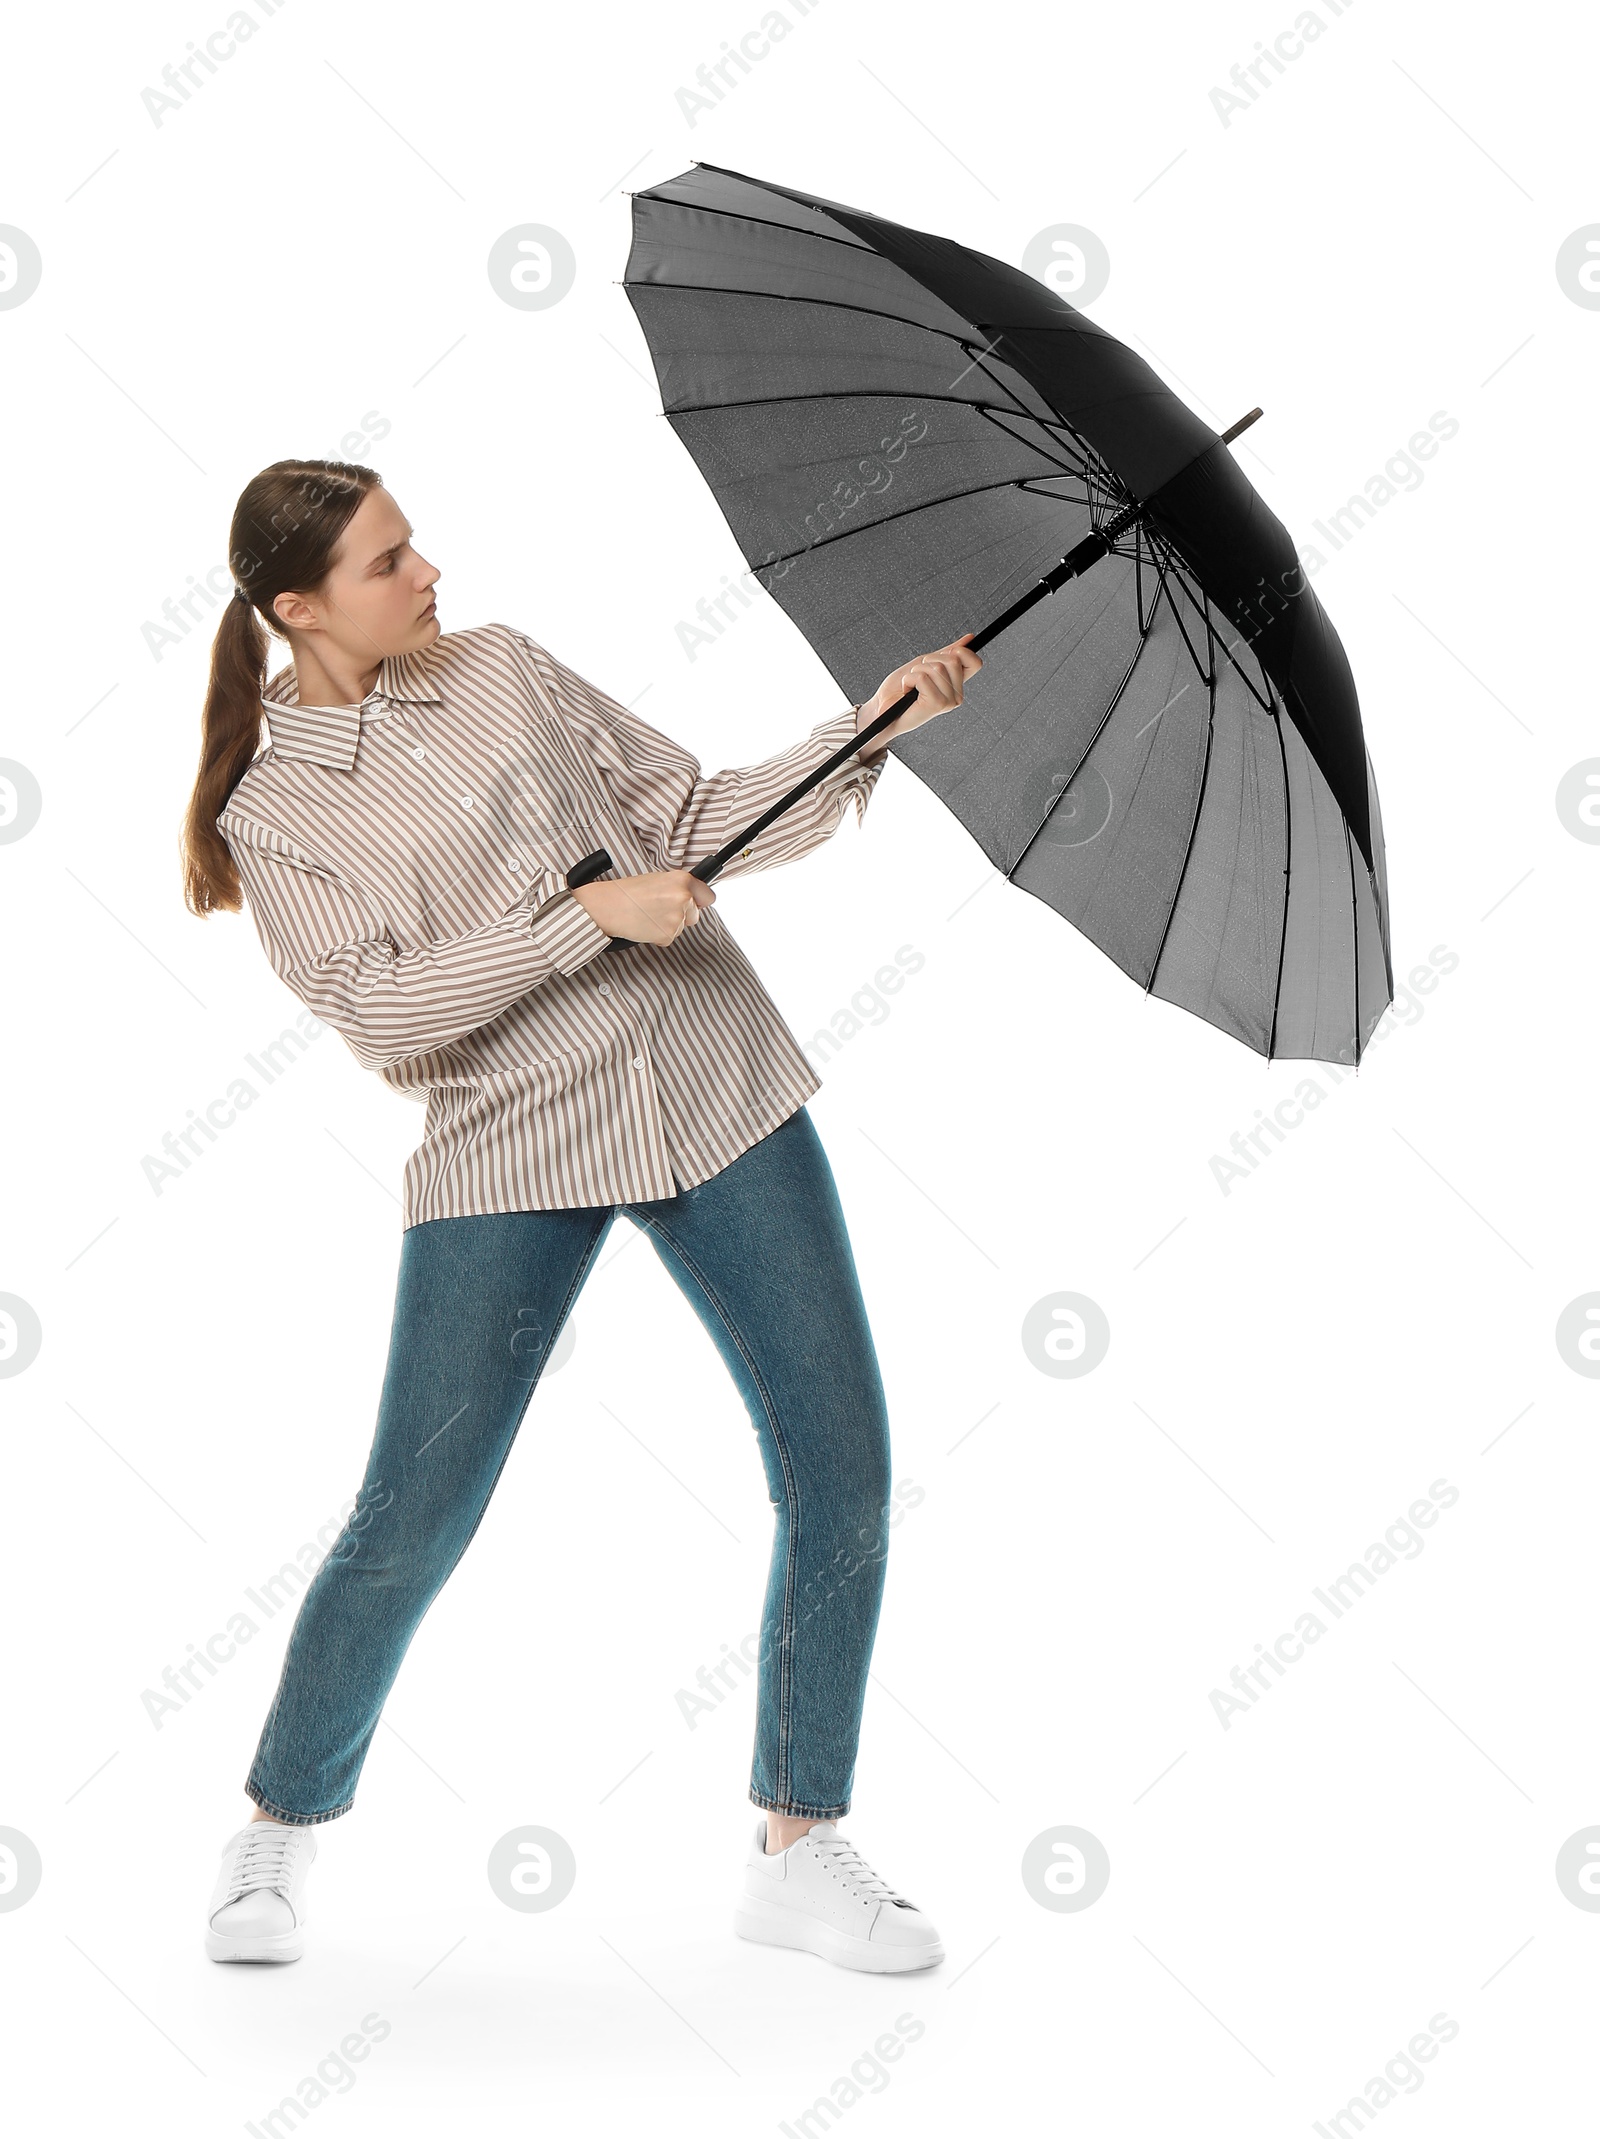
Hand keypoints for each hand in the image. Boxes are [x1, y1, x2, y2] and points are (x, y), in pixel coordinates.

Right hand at [571, 868, 715, 946]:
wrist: (608, 906)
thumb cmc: (627, 892)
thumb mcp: (658, 879)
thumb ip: (678, 888)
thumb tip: (692, 898)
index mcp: (682, 880)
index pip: (708, 896)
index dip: (699, 901)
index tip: (695, 904)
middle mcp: (684, 897)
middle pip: (695, 916)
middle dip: (682, 916)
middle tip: (659, 909)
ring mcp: (677, 917)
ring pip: (681, 928)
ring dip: (668, 925)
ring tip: (648, 914)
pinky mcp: (668, 934)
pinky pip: (669, 938)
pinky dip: (658, 935)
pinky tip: (645, 924)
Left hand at [855, 632, 982, 757]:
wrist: (883, 708)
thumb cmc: (900, 689)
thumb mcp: (925, 665)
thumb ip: (946, 653)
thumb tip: (969, 638)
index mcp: (956, 686)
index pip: (975, 663)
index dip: (962, 652)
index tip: (943, 656)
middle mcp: (956, 696)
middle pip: (953, 659)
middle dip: (929, 661)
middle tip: (918, 676)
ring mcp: (948, 702)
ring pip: (936, 667)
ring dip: (916, 671)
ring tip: (911, 685)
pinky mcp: (937, 705)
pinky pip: (922, 677)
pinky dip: (908, 679)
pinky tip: (907, 691)